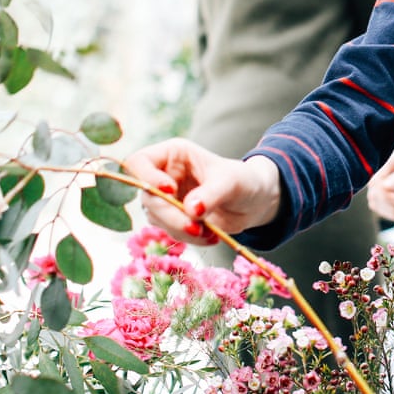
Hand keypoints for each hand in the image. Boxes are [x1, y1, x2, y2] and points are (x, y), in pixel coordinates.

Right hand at [124, 138, 282, 245]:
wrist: (254, 202)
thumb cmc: (243, 181)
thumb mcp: (232, 182)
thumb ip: (211, 193)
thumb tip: (191, 210)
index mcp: (173, 154)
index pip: (139, 162)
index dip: (146, 177)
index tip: (170, 191)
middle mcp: (164, 175)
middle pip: (147, 197)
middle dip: (171, 216)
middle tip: (196, 227)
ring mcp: (165, 199)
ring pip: (156, 219)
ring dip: (181, 229)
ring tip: (210, 232)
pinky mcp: (172, 219)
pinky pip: (170, 232)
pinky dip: (189, 239)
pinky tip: (211, 237)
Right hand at [367, 132, 393, 219]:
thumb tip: (384, 186)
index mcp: (389, 161)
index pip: (375, 184)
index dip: (386, 197)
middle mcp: (385, 171)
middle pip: (374, 195)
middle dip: (389, 206)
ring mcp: (388, 181)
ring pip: (376, 202)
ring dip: (390, 211)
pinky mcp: (393, 190)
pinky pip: (383, 205)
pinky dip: (392, 212)